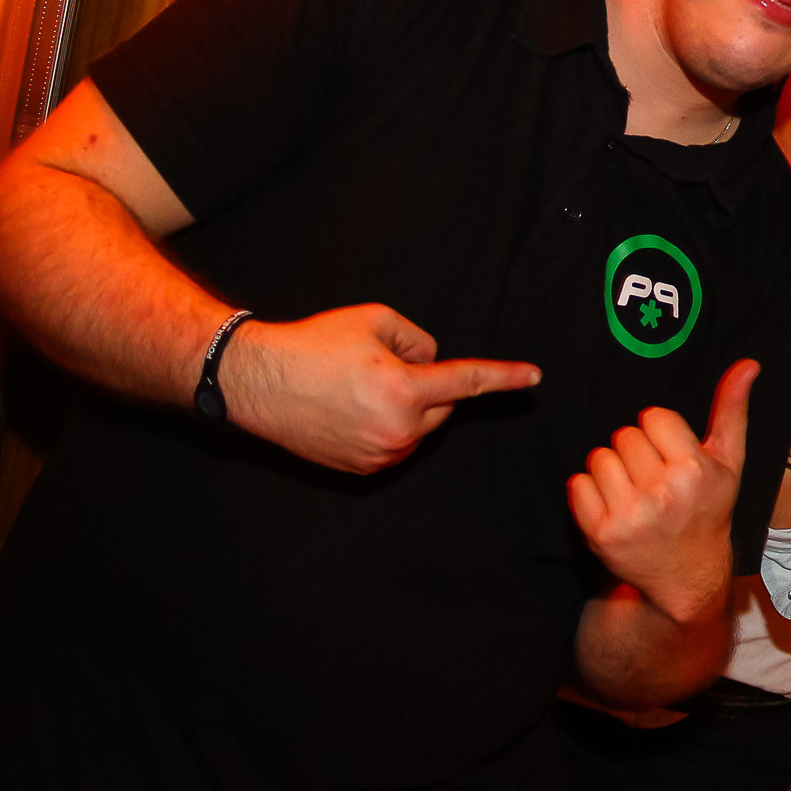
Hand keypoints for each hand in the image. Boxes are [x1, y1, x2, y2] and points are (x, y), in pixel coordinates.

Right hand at [222, 304, 538, 473]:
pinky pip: (396, 444)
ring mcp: (380, 456)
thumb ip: (419, 340)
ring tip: (357, 389)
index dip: (504, 377)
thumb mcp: (374, 320)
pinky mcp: (363, 470)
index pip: (466, 381)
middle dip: (427, 385)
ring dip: (407, 407)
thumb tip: (434, 363)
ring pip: (420, 428)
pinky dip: (388, 426)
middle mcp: (397, 431)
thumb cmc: (314, 345)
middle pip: (443, 405)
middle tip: (382, 365)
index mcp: (403, 391)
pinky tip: (350, 410)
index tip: (533, 377)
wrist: (257, 382)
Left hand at [569, 358, 757, 624]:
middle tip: (652, 476)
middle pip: (624, 435)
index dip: (659, 432)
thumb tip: (747, 364)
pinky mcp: (601, 534)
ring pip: (598, 457)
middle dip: (635, 451)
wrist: (688, 575)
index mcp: (694, 470)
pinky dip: (589, 491)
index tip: (670, 454)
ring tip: (633, 490)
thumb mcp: (728, 462)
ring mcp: (629, 515)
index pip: (653, 416)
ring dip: (611, 469)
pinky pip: (577, 485)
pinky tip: (613, 505)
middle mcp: (662, 493)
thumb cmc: (707, 510)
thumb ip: (732, 409)